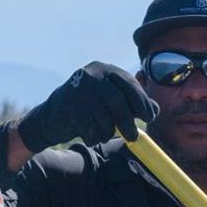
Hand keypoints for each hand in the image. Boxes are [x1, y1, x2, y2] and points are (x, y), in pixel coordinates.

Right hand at [17, 62, 156, 151]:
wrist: (50, 116)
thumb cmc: (87, 107)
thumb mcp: (110, 98)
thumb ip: (132, 101)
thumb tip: (155, 110)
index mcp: (104, 69)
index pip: (128, 83)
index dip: (141, 101)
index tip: (150, 117)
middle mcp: (90, 76)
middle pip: (117, 101)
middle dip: (128, 122)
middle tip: (134, 137)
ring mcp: (78, 91)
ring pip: (104, 117)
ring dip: (109, 132)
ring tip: (106, 135)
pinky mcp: (68, 109)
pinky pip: (90, 128)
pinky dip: (95, 137)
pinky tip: (92, 136)